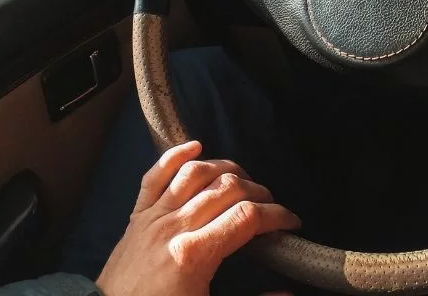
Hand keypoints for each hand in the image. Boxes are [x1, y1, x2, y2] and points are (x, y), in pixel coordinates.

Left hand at [95, 140, 299, 295]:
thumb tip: (289, 294)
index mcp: (195, 254)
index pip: (247, 217)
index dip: (277, 216)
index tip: (292, 223)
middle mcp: (175, 226)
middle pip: (227, 189)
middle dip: (258, 193)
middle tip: (271, 209)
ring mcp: (153, 216)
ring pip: (196, 174)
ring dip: (225, 170)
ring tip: (244, 181)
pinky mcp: (136, 216)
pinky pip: (154, 175)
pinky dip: (175, 156)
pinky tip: (196, 147)